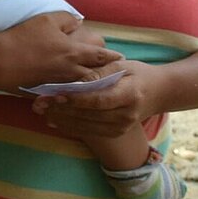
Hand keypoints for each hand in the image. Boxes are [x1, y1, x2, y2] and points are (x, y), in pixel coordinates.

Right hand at [0, 11, 118, 89]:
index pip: (100, 56)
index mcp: (74, 52)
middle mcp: (71, 71)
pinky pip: (65, 96)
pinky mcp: (46, 92)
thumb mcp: (46, 19)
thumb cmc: (24, 38)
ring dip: (92, 88)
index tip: (122, 59)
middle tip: (114, 78)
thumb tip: (78, 22)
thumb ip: (66, 19)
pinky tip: (72, 95)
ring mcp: (59, 84)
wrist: (0, 61)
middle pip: (96, 76)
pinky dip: (72, 95)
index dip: (112, 57)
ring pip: (83, 89)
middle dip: (106, 76)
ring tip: (97, 88)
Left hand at [30, 59, 163, 137]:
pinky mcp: (115, 132)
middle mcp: (126, 115)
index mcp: (129, 95)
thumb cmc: (136, 74)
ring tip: (41, 111)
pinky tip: (54, 119)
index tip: (54, 95)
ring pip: (86, 126)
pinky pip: (89, 131)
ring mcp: (121, 127)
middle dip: (61, 110)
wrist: (159, 92)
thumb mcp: (120, 65)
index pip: (98, 100)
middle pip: (88, 115)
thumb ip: (98, 72)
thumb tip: (76, 79)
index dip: (75, 99)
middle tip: (38, 103)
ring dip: (61, 119)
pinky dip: (70, 125)